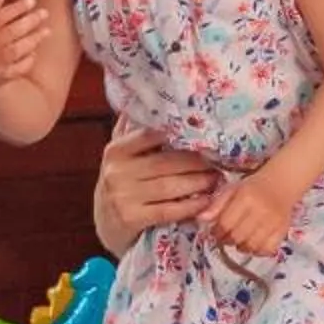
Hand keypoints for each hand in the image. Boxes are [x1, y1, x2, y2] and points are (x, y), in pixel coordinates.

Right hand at [0, 0, 50, 86]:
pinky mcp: (0, 78)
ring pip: (15, 51)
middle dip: (29, 22)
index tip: (32, 1)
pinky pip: (18, 69)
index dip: (16, 8)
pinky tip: (34, 52)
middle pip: (9, 33)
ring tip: (47, 31)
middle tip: (44, 13)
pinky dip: (28, 60)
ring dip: (33, 39)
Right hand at [92, 124, 220, 252]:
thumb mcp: (121, 157)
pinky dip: (190, 206)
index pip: (149, 135)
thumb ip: (134, 132)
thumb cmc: (122, 183)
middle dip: (196, 162)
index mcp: (116, 151)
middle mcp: (117, 172)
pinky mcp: (131, 219)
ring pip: (169, 187)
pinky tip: (205, 201)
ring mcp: (123, 197)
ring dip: (198, 183)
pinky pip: (168, 211)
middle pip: (166, 162)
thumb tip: (152, 100)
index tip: (202, 135)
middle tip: (218, 161)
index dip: (177, 134)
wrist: (105, 223)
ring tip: (216, 179)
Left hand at [201, 171, 295, 258]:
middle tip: (226, 236)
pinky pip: (268, 250)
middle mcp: (261, 211)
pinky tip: (253, 243)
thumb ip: (216, 205)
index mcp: (246, 198)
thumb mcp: (231, 190)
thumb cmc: (252, 188)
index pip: (225, 223)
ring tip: (239, 240)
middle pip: (237, 236)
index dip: (217, 231)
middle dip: (227, 240)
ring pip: (251, 246)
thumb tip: (201, 219)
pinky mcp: (283, 231)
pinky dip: (258, 251)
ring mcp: (273, 222)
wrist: (281, 184)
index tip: (216, 231)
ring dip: (241, 246)